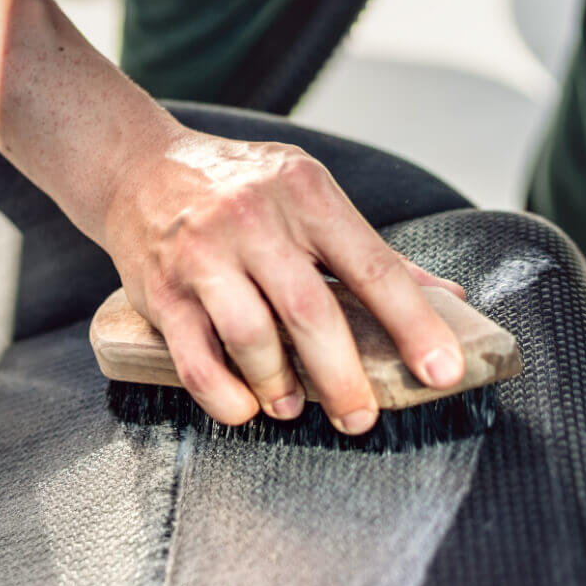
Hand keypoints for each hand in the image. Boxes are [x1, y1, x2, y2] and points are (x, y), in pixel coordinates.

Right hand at [100, 129, 466, 432]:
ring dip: (278, 385)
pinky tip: (243, 407)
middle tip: (360, 417)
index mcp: (306, 194)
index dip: (413, 324)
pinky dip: (222, 395)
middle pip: (310, 310)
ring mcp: (203, 255)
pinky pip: (194, 357)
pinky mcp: (162, 291)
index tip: (442, 371)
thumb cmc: (238, 189)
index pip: (373, 266)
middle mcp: (254, 220)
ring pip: (250, 335)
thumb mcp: (309, 196)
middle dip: (343, 376)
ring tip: (292, 406)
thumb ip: (373, 252)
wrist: (137, 168)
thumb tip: (449, 300)